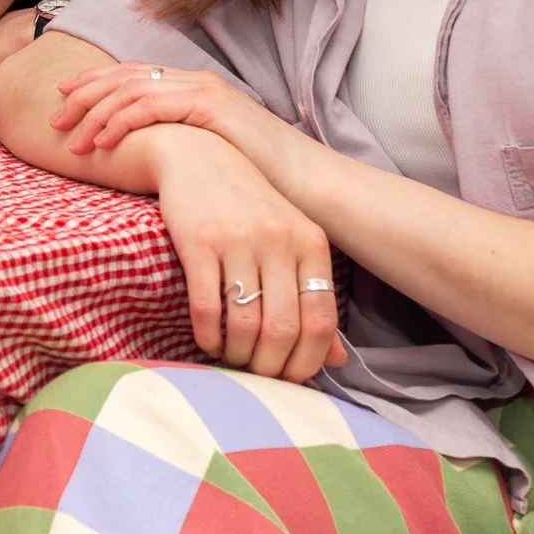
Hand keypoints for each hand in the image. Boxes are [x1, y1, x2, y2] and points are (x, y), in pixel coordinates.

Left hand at [54, 59, 298, 183]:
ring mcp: (203, 90)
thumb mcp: (210, 156)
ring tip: (67, 136)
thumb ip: (180, 147)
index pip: (132, 75)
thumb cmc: (260, 180)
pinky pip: (151, 107)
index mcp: (193, 88)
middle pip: (123, 76)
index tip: (62, 98)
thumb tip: (148, 160)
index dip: (94, 83)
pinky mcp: (210, 106)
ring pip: (131, 89)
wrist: (308, 184)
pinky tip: (100, 142)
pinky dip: (120, 122)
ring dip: (93, 112)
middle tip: (52, 116)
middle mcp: (195, 81)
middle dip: (83, 94)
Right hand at [140, 125, 344, 382]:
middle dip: (270, 367)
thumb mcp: (289, 241)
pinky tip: (208, 340)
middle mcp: (279, 240)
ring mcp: (238, 239)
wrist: (197, 155)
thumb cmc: (248, 205)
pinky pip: (206, 307)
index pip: (321, 321)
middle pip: (283, 329)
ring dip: (237, 354)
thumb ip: (312, 295)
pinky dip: (208, 336)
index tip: (291, 378)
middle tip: (257, 374)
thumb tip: (336, 360)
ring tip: (231, 356)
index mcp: (310, 242)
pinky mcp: (198, 241)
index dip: (308, 362)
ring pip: (245, 324)